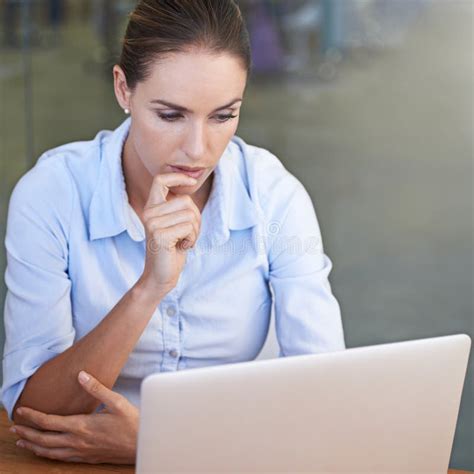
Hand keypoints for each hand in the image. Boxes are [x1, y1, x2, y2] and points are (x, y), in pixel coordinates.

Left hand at [10, 371, 138, 463]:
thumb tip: (81, 375)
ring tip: (21, 440)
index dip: (32, 416)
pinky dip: (46, 454)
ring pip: (49, 451)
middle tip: (13, 427)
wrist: (141, 444)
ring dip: (33, 445)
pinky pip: (60, 458)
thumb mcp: (116, 401)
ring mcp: (80, 452)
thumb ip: (96, 388)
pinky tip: (44, 451)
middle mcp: (77, 441)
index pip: (49, 422)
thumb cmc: (131, 422)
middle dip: (26, 432)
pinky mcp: (86, 458)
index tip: (20, 411)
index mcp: (82, 426)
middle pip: (43, 439)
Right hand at [139, 173, 200, 296]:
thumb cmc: (173, 249)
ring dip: (195, 231)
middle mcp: (149, 213)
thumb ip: (180, 207)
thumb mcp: (176, 224)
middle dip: (196, 218)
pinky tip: (182, 247)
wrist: (161, 276)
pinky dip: (192, 239)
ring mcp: (152, 223)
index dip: (178, 177)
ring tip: (183, 241)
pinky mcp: (160, 235)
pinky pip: (189, 227)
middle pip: (186, 201)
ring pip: (190, 215)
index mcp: (152, 207)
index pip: (160, 180)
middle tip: (187, 234)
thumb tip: (191, 182)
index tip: (191, 182)